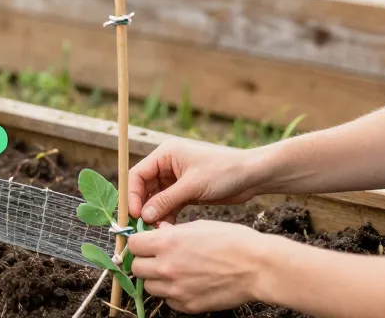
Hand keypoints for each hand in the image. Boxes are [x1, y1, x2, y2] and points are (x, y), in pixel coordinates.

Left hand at [128, 220, 274, 312]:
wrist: (257, 267)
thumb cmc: (232, 241)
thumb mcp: (199, 226)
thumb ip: (173, 232)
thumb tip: (159, 232)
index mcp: (167, 243)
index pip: (133, 245)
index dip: (139, 243)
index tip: (146, 243)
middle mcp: (166, 267)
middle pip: (136, 268)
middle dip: (145, 262)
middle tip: (158, 258)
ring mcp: (176, 290)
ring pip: (150, 287)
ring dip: (157, 279)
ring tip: (175, 272)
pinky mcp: (188, 306)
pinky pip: (168, 301)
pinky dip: (173, 294)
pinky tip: (187, 284)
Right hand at [129, 139, 266, 223]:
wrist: (251, 176)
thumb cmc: (224, 172)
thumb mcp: (192, 186)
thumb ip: (166, 200)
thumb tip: (144, 216)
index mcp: (165, 154)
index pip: (138, 174)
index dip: (133, 194)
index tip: (135, 214)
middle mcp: (167, 165)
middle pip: (144, 187)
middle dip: (143, 206)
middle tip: (142, 226)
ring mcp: (175, 179)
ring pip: (155, 199)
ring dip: (154, 214)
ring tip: (157, 229)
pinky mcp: (185, 191)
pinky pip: (168, 205)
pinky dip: (166, 216)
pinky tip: (168, 228)